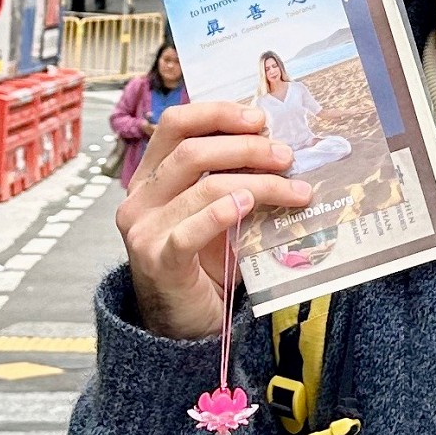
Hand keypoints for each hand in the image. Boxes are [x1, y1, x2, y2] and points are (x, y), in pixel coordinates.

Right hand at [115, 103, 311, 339]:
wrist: (185, 322)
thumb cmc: (205, 259)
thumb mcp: (214, 209)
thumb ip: (231, 177)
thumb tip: (280, 145)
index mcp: (151, 176)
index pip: (176, 124)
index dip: (218, 112)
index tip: (259, 118)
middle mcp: (140, 198)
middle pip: (192, 151)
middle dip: (247, 147)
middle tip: (287, 155)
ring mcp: (144, 230)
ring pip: (204, 187)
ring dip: (259, 183)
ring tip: (295, 189)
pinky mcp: (159, 262)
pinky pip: (191, 230)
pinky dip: (223, 212)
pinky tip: (249, 205)